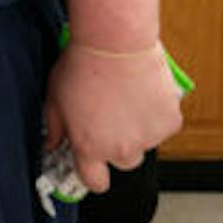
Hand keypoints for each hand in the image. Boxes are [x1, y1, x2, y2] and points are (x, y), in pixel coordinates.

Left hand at [43, 44, 184, 192]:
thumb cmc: (83, 64)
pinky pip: (163, 125)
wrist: (115, 41)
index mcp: (90, 147)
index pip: (94, 182)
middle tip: (111, 116)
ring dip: (139, 127)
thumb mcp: (54, 96)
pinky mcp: (170, 122)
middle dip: (117, 144)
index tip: (93, 164)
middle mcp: (120, 149)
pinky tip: (144, 91)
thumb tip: (52, 142)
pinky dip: (157, 113)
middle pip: (123, 161)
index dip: (93, 174)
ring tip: (127, 96)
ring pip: (145, 142)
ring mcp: (148, 138)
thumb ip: (54, 126)